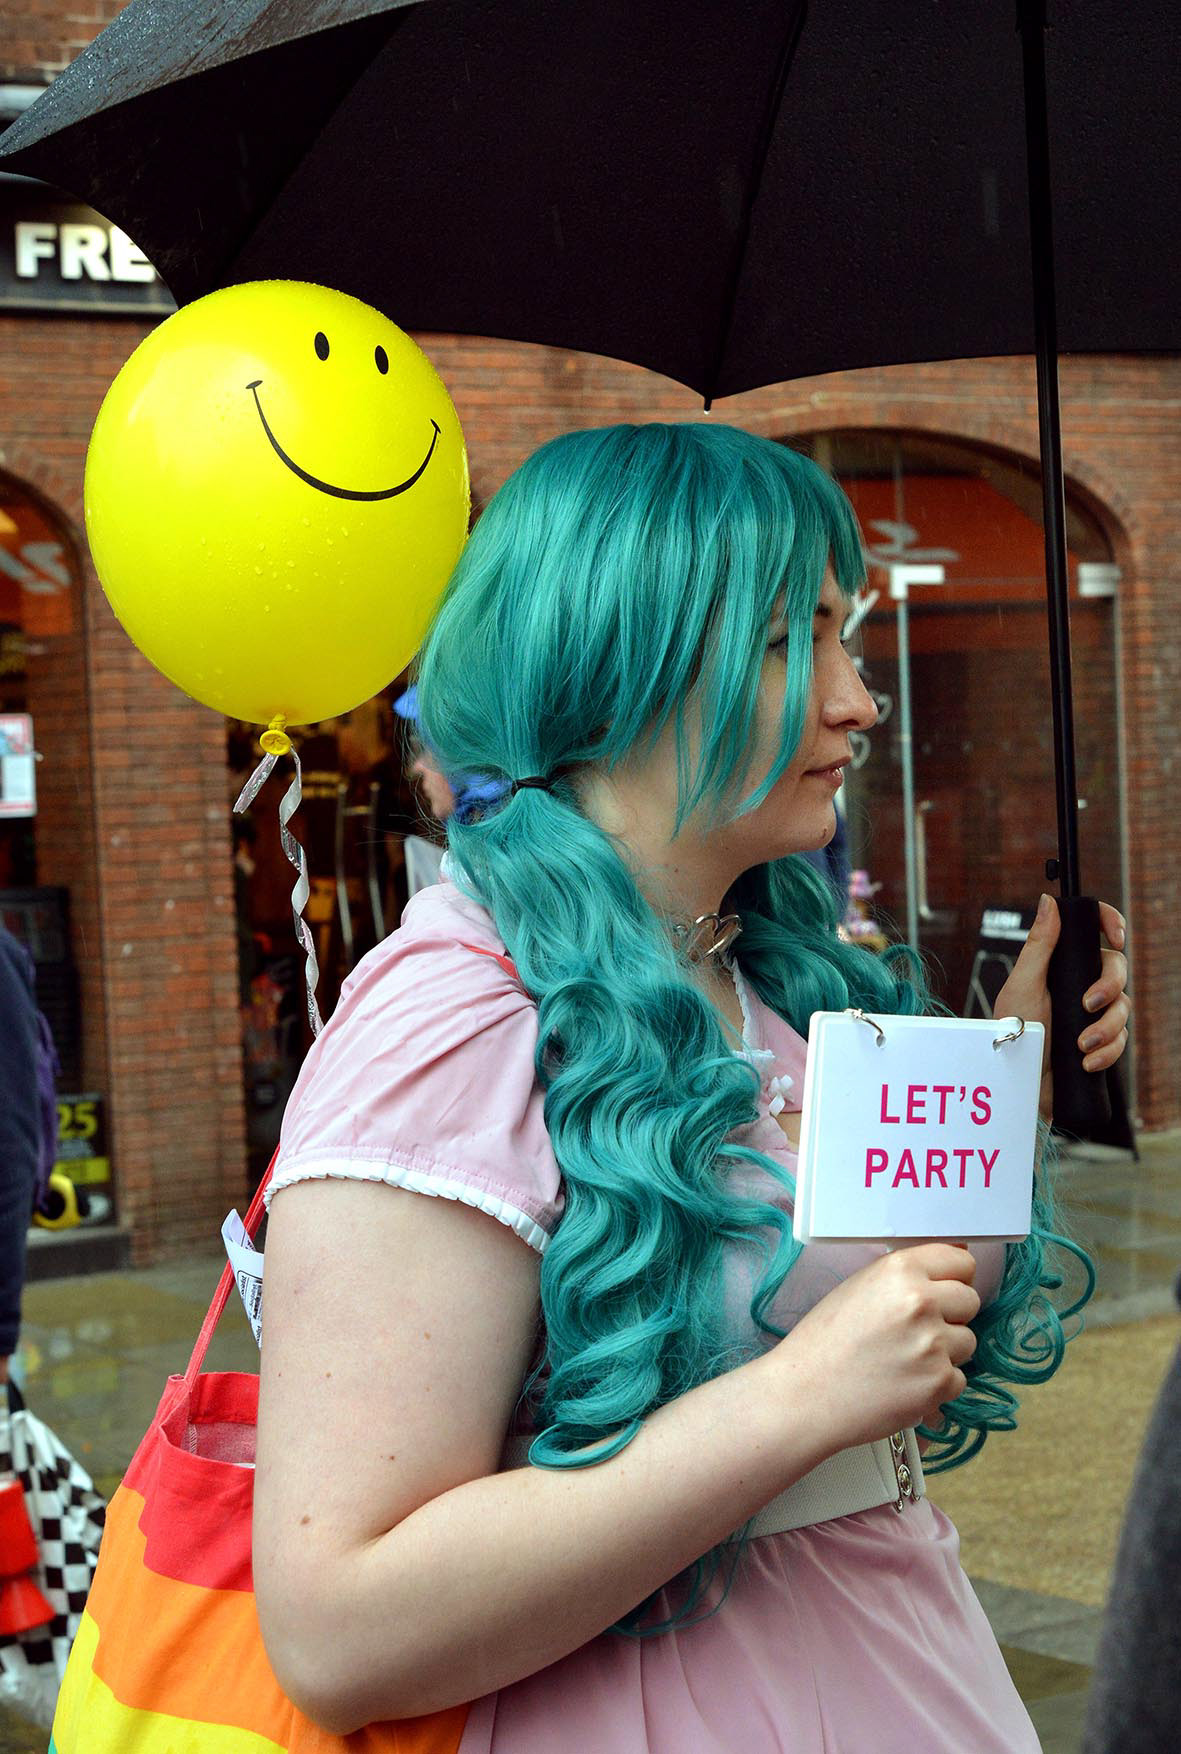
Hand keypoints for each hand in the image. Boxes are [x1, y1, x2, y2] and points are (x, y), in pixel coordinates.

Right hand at [776, 1244, 980, 1454]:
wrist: (805, 1394)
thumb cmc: (825, 1340)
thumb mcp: (860, 1287)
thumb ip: (906, 1275)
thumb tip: (953, 1263)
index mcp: (900, 1270)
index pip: (961, 1261)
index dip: (953, 1277)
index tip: (942, 1289)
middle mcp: (921, 1302)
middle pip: (970, 1300)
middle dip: (951, 1314)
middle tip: (916, 1329)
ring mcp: (933, 1345)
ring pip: (967, 1341)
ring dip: (945, 1351)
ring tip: (904, 1358)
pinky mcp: (938, 1384)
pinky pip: (958, 1378)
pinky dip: (937, 1384)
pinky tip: (904, 1383)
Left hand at [993, 894, 1128, 1118]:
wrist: (1019, 1082)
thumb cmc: (1015, 1033)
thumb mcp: (1023, 985)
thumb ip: (1039, 945)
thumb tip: (1049, 903)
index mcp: (1061, 966)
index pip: (1093, 934)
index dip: (1110, 924)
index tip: (1115, 934)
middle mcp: (1080, 986)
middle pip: (1117, 969)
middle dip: (1108, 988)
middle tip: (1087, 1005)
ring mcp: (1092, 1015)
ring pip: (1123, 1009)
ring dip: (1105, 1028)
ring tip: (1080, 1044)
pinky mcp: (1100, 1044)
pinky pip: (1121, 1042)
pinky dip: (1106, 1052)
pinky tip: (1085, 1061)